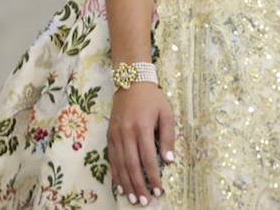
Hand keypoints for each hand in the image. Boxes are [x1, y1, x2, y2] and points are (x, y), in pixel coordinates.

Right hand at [108, 82, 175, 204]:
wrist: (131, 81)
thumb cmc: (153, 98)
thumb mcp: (167, 113)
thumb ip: (168, 137)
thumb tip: (169, 161)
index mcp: (143, 127)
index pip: (148, 158)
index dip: (153, 176)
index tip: (159, 190)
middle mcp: (126, 133)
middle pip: (132, 165)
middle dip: (139, 185)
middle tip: (145, 201)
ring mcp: (116, 135)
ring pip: (120, 164)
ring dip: (126, 183)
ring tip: (133, 198)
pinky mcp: (109, 136)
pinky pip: (112, 159)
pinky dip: (116, 174)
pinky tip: (120, 186)